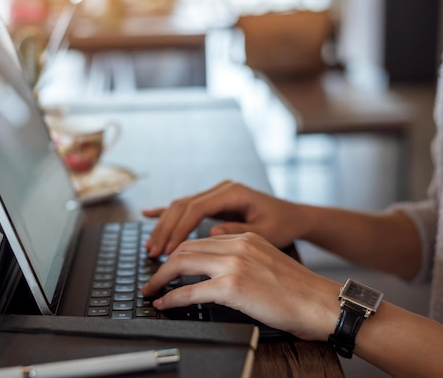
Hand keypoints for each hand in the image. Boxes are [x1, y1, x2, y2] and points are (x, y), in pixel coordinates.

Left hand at [141, 232, 340, 340]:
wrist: (321, 304)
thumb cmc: (298, 291)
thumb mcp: (267, 261)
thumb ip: (242, 258)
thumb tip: (214, 270)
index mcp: (245, 238)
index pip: (200, 240)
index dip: (178, 252)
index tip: (167, 263)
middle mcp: (238, 245)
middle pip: (186, 247)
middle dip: (163, 263)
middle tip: (152, 279)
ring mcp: (234, 264)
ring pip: (183, 263)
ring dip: (161, 278)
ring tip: (151, 290)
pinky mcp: (233, 286)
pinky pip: (191, 291)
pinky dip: (172, 297)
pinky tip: (164, 303)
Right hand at [143, 181, 309, 255]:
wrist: (293, 217)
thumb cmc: (284, 225)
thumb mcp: (267, 233)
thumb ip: (240, 233)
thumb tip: (212, 233)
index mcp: (233, 193)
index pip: (196, 208)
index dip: (179, 229)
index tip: (168, 250)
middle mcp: (221, 189)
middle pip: (183, 205)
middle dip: (166, 229)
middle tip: (153, 252)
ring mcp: (216, 194)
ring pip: (180, 206)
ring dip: (164, 226)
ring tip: (150, 246)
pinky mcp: (214, 202)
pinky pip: (186, 207)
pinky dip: (167, 213)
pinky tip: (148, 215)